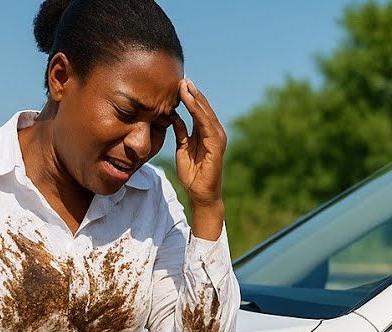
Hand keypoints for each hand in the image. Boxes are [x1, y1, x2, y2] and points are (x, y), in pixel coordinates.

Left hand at [171, 78, 226, 238]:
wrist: (200, 193)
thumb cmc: (192, 174)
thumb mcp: (182, 148)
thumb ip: (181, 132)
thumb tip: (173, 116)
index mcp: (206, 133)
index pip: (198, 111)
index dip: (189, 97)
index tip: (178, 84)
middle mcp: (214, 133)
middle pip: (203, 108)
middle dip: (192, 93)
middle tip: (182, 78)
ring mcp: (217, 138)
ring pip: (204, 112)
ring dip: (195, 97)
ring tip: (185, 84)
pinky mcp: (216, 144)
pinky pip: (205, 123)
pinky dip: (197, 110)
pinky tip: (188, 100)